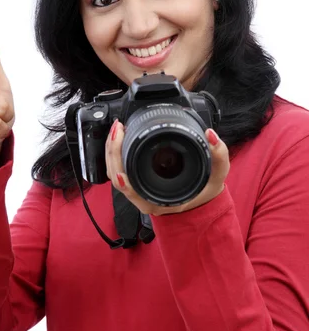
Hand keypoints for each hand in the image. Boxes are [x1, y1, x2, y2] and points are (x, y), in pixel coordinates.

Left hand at [105, 120, 229, 215]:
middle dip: (112, 153)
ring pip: (115, 174)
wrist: (203, 197)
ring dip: (111, 151)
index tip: (121, 168)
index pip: (134, 193)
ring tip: (117, 129)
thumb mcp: (218, 174)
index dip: (124, 182)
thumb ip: (219, 156)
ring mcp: (139, 190)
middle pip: (118, 180)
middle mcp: (146, 198)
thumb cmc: (207, 189)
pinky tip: (120, 136)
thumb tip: (210, 134)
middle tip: (118, 130)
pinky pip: (119, 168)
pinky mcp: (137, 180)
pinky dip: (116, 152)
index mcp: (161, 201)